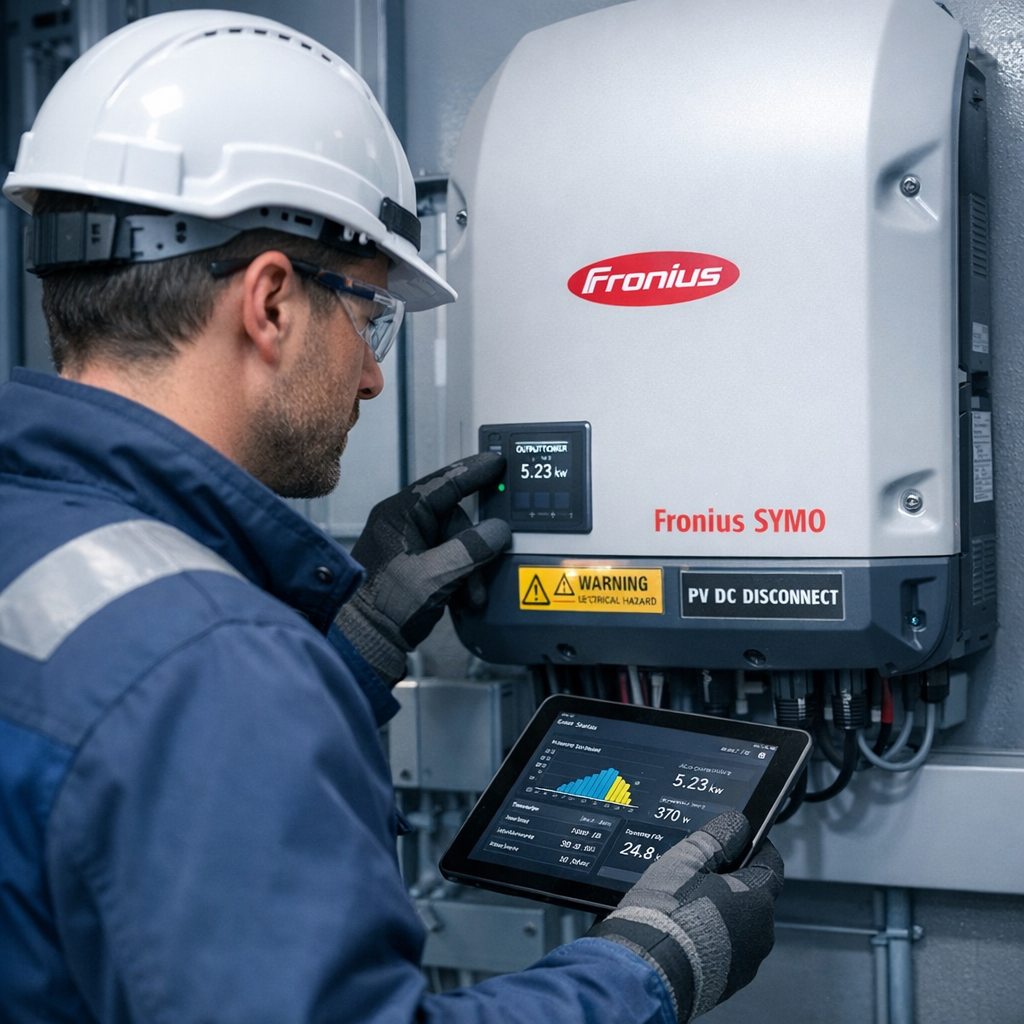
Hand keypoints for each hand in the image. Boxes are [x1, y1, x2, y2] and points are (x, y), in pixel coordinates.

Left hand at [334, 452, 511, 684]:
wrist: (363, 643)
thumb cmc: (382, 607)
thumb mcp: (435, 576)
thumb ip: (470, 549)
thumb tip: (497, 532)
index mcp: (399, 514)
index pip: (444, 482)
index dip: (474, 472)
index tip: (497, 462)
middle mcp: (402, 524)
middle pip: (456, 520)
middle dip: (474, 549)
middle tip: (481, 573)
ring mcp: (406, 545)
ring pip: (455, 543)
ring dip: (469, 569)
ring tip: (469, 594)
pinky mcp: (412, 567)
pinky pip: (447, 560)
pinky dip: (459, 578)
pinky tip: (460, 596)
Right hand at [588, 812, 782, 1022]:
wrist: (646, 968)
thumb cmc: (666, 914)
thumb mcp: (686, 859)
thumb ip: (716, 836)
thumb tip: (737, 824)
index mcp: (756, 899)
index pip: (770, 863)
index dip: (755, 847)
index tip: (739, 839)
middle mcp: (760, 933)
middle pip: (751, 895)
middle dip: (729, 882)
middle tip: (696, 875)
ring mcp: (745, 962)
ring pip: (737, 924)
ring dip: (718, 912)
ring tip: (683, 906)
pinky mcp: (727, 983)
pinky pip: (723, 950)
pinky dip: (708, 939)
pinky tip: (682, 931)